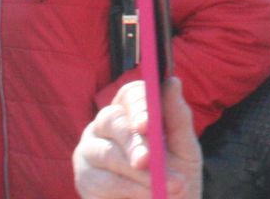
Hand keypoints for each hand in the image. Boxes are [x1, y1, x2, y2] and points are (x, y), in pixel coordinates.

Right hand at [73, 77, 202, 198]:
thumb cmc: (177, 175)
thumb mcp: (184, 148)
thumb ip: (177, 118)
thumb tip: (172, 81)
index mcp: (133, 110)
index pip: (131, 94)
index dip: (138, 106)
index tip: (147, 124)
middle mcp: (106, 125)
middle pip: (113, 121)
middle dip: (134, 142)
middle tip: (148, 161)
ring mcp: (89, 151)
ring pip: (107, 154)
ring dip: (138, 173)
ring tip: (167, 187)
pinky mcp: (84, 180)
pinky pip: (100, 181)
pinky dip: (128, 190)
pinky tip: (149, 196)